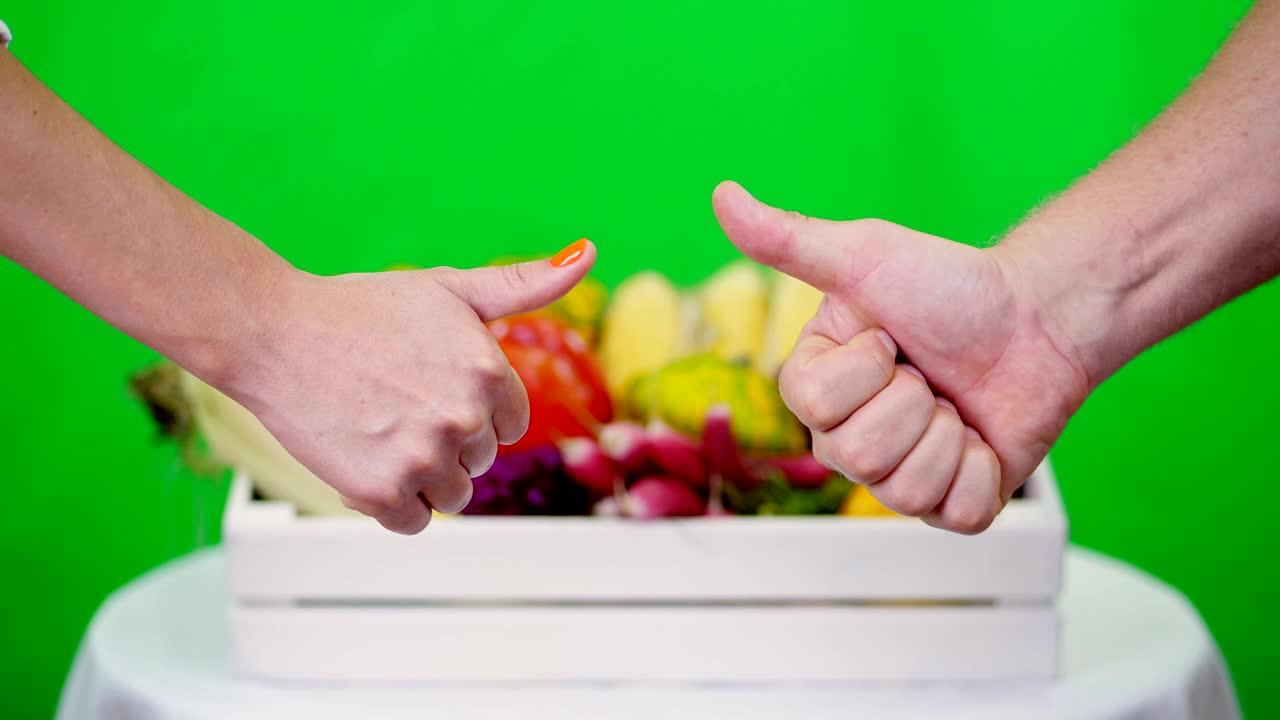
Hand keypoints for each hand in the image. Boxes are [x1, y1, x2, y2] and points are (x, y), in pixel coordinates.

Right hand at [224, 241, 594, 533]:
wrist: (274, 333)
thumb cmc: (363, 307)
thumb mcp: (450, 287)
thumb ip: (525, 284)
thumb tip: (590, 253)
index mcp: (488, 371)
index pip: (510, 423)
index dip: (474, 409)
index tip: (433, 387)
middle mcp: (463, 418)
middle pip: (479, 459)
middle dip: (448, 438)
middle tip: (397, 401)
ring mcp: (422, 458)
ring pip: (453, 494)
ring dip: (423, 474)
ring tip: (381, 429)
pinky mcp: (380, 492)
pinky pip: (413, 520)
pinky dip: (393, 501)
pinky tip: (367, 457)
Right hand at [714, 183, 1088, 532]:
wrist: (1035, 318)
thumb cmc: (946, 286)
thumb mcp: (863, 256)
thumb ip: (787, 238)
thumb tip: (720, 192)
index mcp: (815, 389)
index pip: (816, 406)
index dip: (867, 368)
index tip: (889, 336)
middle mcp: (846, 441)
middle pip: (859, 456)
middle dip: (914, 402)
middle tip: (929, 373)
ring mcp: (897, 479)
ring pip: (905, 490)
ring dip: (948, 434)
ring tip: (955, 403)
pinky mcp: (952, 505)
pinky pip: (955, 512)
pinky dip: (981, 471)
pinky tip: (981, 437)